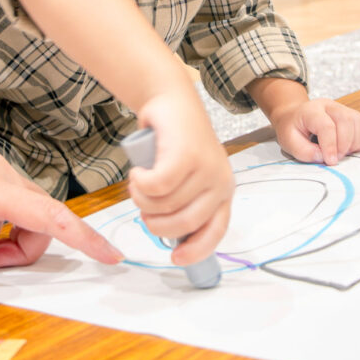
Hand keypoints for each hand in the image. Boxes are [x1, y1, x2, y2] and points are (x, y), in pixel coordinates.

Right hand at [125, 89, 234, 265]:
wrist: (172, 101)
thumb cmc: (175, 143)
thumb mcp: (186, 179)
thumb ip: (184, 205)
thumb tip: (174, 241)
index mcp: (222, 192)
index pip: (215, 231)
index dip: (196, 250)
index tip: (175, 258)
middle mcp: (220, 182)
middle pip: (184, 223)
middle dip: (156, 223)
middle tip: (143, 206)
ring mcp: (205, 167)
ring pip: (165, 204)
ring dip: (141, 198)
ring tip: (138, 182)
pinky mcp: (186, 154)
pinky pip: (157, 185)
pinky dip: (140, 182)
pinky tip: (138, 171)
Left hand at [271, 98, 359, 164]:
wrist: (295, 118)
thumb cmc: (292, 129)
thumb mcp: (289, 142)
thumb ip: (304, 152)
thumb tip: (324, 158)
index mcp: (311, 110)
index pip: (326, 125)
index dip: (330, 146)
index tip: (330, 161)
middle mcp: (329, 106)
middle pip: (346, 121)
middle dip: (343, 145)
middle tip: (334, 159)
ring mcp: (343, 109)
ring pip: (358, 123)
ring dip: (353, 143)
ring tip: (340, 153)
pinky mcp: (352, 116)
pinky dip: (359, 142)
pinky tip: (347, 148)